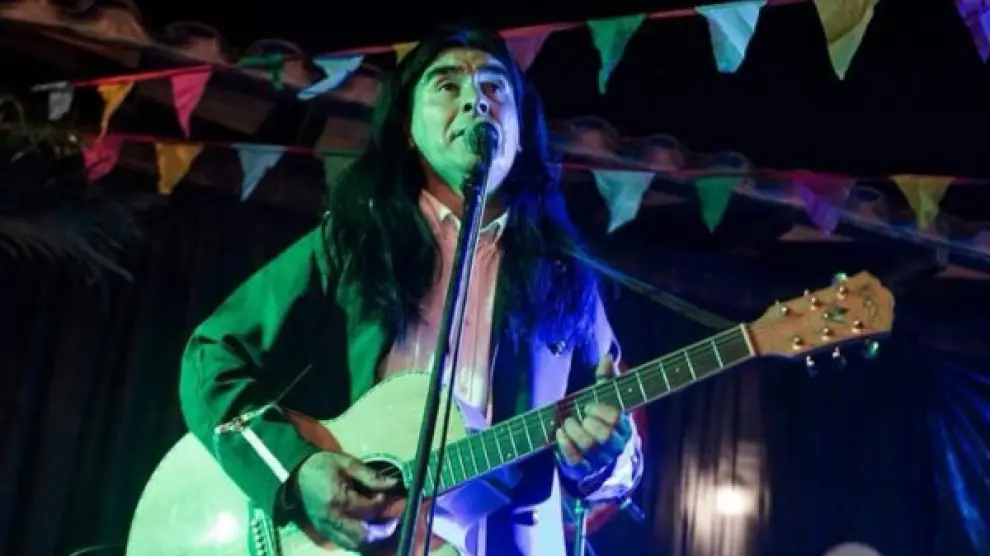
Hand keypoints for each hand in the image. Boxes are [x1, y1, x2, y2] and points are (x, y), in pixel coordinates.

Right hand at [293, 451, 397, 549]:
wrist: (297, 473)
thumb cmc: (323, 465)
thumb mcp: (348, 464)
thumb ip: (371, 476)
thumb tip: (393, 483)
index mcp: (338, 499)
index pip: (369, 510)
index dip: (382, 504)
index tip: (386, 496)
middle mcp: (332, 519)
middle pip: (363, 536)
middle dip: (382, 530)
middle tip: (391, 519)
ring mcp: (326, 528)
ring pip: (354, 544)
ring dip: (372, 539)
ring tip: (382, 527)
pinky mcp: (324, 532)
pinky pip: (345, 544)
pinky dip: (359, 541)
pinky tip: (368, 531)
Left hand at [555, 354, 631, 480]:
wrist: (600, 456)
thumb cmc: (602, 420)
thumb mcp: (607, 399)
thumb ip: (607, 379)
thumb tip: (606, 357)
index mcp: (623, 427)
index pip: (616, 418)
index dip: (600, 410)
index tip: (589, 405)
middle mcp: (614, 445)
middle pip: (604, 435)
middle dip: (588, 422)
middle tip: (580, 414)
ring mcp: (600, 459)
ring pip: (588, 446)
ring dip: (574, 430)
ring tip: (568, 422)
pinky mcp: (584, 468)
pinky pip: (574, 459)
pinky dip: (565, 444)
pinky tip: (559, 433)